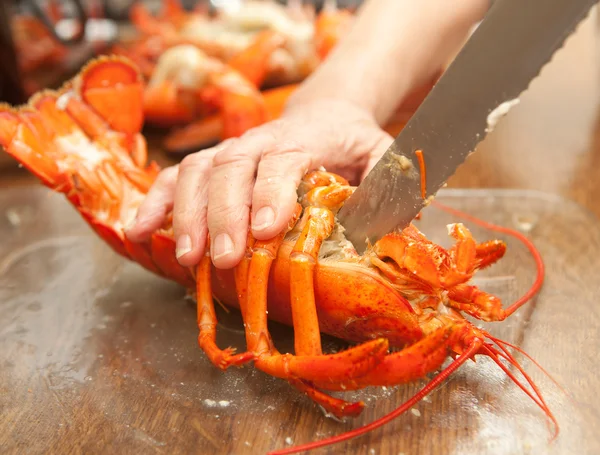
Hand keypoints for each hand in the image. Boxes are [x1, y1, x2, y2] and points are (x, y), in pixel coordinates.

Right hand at [125, 98, 392, 268]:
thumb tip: (395, 223)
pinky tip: (140, 231)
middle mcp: (259, 142)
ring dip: (185, 213)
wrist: (326, 115)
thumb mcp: (383, 154)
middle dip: (223, 215)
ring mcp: (229, 152)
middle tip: (225, 259)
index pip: (282, 161)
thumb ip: (391, 181)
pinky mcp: (210, 164)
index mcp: (303, 140)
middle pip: (230, 167)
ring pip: (196, 170)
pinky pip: (174, 176)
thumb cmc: (352, 143)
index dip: (271, 194)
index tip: (266, 232)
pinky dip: (155, 202)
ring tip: (186, 257)